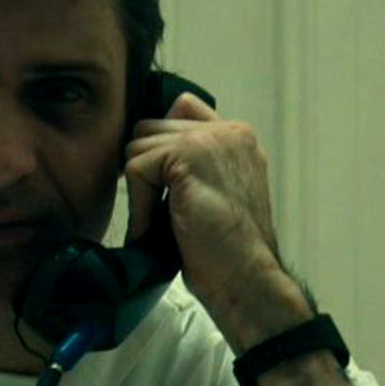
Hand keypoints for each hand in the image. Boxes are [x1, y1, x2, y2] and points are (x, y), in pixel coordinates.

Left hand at [123, 92, 308, 347]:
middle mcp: (229, 131)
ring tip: (156, 225)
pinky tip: (150, 232)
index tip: (158, 185)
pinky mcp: (189, 156)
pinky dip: (136, 206)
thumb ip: (197, 167)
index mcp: (239, 138)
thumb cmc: (230, 252)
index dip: (160, 146)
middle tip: (153, 211)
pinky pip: (136, 169)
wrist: (248, 278)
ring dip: (139, 190)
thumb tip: (145, 157)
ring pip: (138, 147)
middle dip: (145, 170)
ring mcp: (210, 140)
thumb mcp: (218, 196)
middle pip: (151, 127)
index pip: (181, 108)